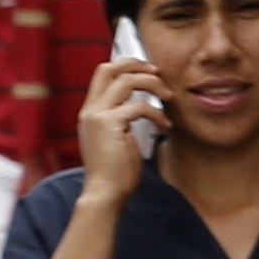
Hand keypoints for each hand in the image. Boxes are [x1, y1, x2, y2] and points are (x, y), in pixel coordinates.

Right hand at [75, 59, 166, 202]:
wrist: (105, 193)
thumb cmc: (114, 174)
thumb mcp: (116, 140)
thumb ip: (123, 120)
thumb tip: (144, 104)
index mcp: (90, 113)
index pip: (103, 75)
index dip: (126, 66)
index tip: (148, 72)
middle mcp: (90, 110)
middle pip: (109, 68)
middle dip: (136, 64)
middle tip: (158, 73)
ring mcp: (97, 115)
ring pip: (126, 80)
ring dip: (152, 84)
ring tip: (168, 97)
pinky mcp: (108, 124)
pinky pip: (140, 106)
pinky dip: (157, 114)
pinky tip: (165, 126)